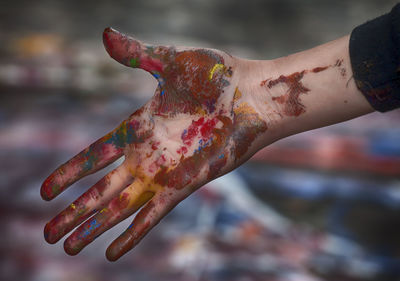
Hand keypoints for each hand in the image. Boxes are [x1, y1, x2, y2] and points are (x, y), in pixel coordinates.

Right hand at [41, 27, 276, 260]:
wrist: (253, 96)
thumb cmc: (217, 76)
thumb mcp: (169, 62)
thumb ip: (136, 55)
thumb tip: (105, 34)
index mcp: (138, 127)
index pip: (93, 155)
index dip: (69, 173)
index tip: (47, 191)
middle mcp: (147, 155)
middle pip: (100, 190)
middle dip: (74, 211)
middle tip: (48, 233)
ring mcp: (163, 173)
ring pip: (119, 207)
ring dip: (94, 228)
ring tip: (67, 248)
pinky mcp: (183, 185)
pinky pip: (151, 214)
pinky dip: (132, 234)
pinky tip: (111, 253)